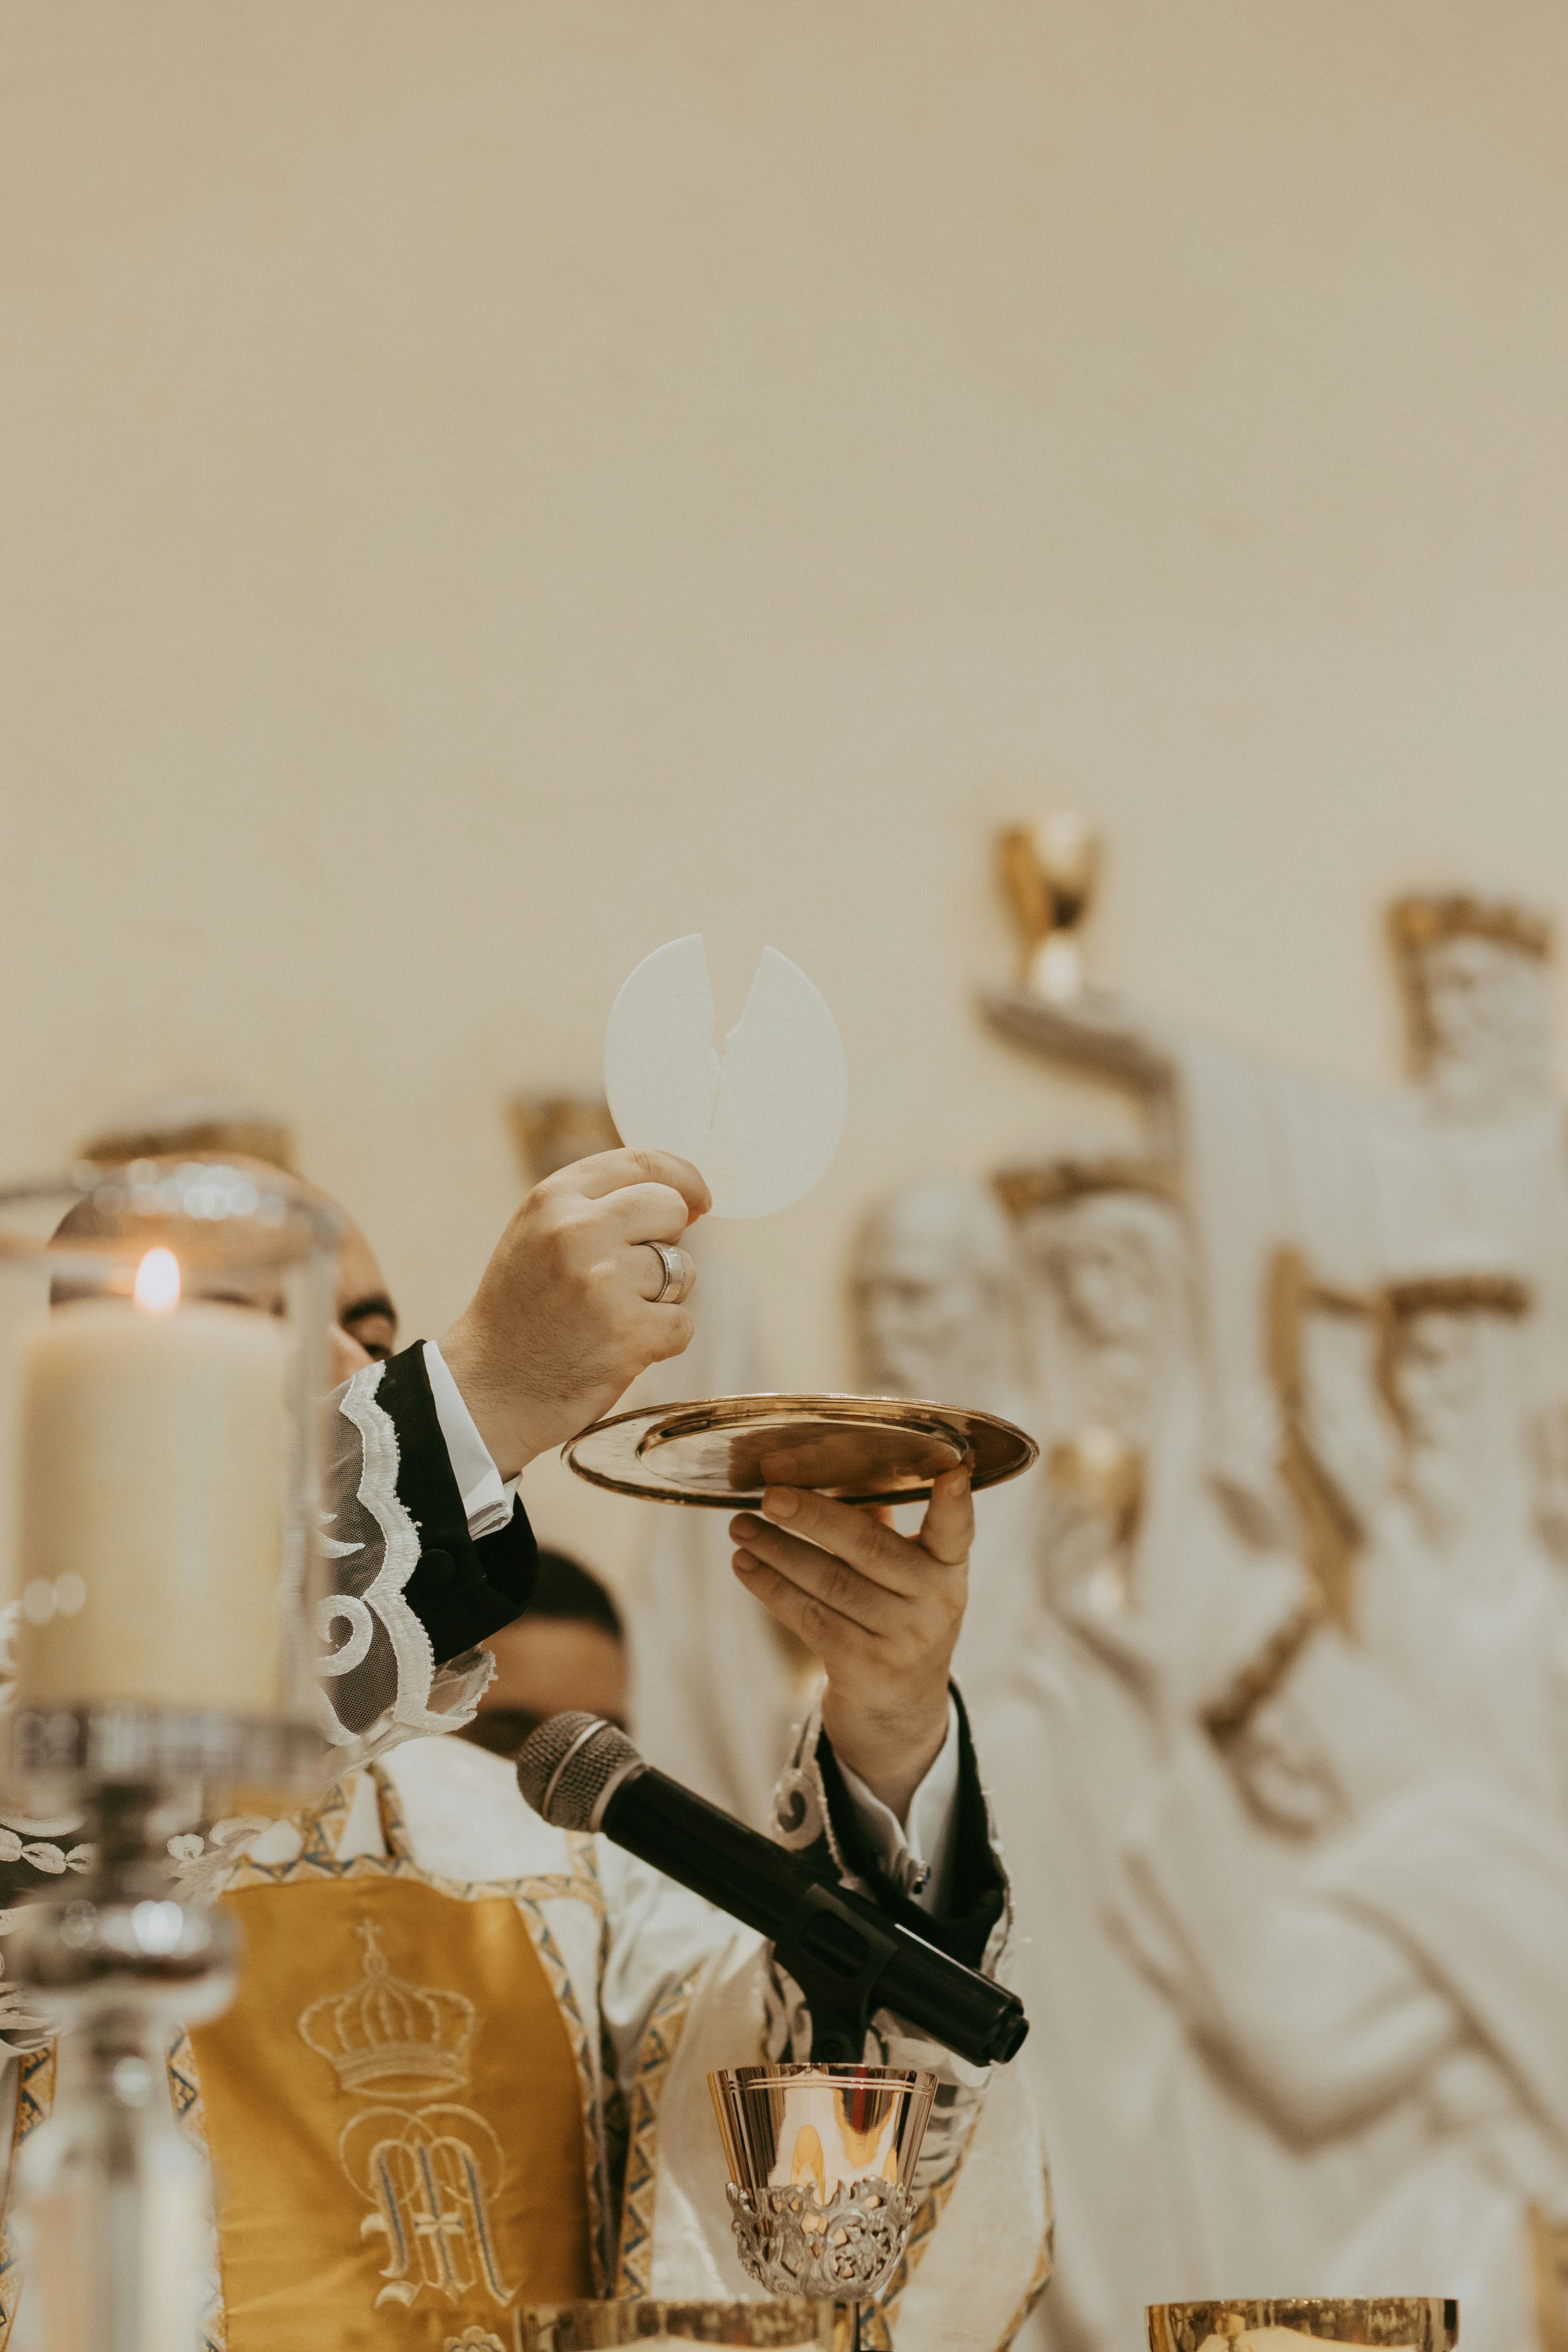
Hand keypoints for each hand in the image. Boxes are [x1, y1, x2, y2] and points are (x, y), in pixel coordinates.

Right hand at [440, 1149, 709, 1477]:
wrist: (487, 1389)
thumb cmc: (520, 1312)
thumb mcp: (538, 1235)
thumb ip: (597, 1207)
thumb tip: (682, 1201)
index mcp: (553, 1199)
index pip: (640, 1162)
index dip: (682, 1178)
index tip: (698, 1200)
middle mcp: (577, 1231)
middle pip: (670, 1209)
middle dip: (669, 1240)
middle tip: (634, 1275)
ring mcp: (603, 1283)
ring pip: (683, 1271)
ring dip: (662, 1298)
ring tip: (611, 1317)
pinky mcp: (628, 1334)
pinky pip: (682, 1324)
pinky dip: (661, 1340)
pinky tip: (619, 1349)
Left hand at [729, 1472, 971, 1820]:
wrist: (900, 1711)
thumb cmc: (896, 1616)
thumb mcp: (908, 1576)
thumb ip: (879, 1527)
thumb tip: (822, 1470)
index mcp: (948, 1568)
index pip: (957, 1531)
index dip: (955, 1504)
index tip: (952, 1472)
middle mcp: (934, 1603)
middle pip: (870, 1548)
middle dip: (815, 1517)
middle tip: (771, 1495)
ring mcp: (901, 1639)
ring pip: (829, 1583)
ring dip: (778, 1550)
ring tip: (741, 1526)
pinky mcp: (863, 1666)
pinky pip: (809, 1617)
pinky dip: (771, 1587)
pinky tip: (745, 1564)